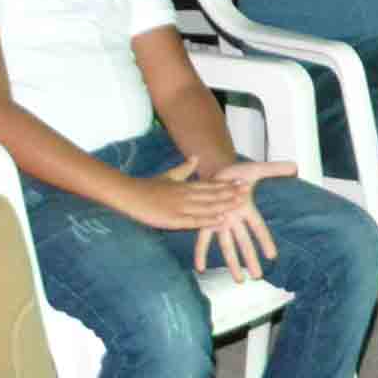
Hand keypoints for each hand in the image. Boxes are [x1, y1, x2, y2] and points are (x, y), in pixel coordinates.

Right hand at [120, 156, 250, 236]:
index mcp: (186, 185)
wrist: (129, 195)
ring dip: (224, 205)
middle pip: (213, 194)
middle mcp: (186, 195)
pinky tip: (221, 220)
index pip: (211, 184)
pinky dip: (209, 220)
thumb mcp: (169, 175)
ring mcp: (181, 207)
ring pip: (207, 206)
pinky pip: (194, 221)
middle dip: (231, 193)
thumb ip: (185, 168)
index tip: (242, 182)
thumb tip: (197, 156)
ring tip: (240, 204)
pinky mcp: (173, 220)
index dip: (228, 184)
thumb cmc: (149, 186)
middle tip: (248, 191)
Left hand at [193, 159, 296, 279]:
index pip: (258, 227)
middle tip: (258, 276)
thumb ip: (274, 169)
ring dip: (232, 264)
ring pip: (227, 246)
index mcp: (247, 209)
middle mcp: (235, 220)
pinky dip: (201, 253)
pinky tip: (200, 269)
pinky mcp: (205, 223)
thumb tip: (295, 167)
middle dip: (251, 260)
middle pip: (244, 242)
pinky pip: (202, 240)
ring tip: (239, 280)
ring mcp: (220, 223)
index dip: (265, 241)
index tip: (272, 255)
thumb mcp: (255, 169)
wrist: (214, 171)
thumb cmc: (236, 173)